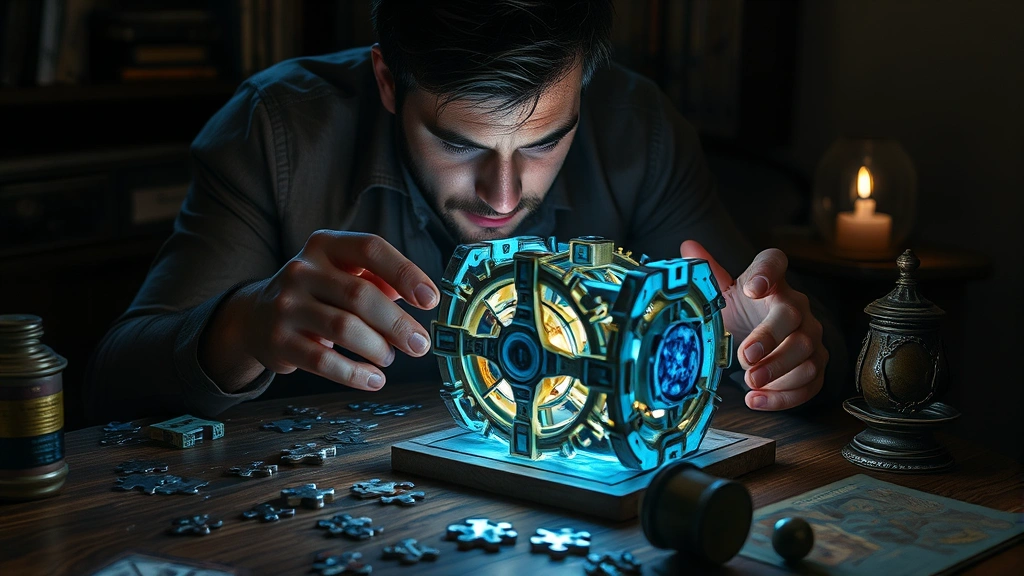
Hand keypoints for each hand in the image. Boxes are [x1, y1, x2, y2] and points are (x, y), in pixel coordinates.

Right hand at [203, 231, 437, 391]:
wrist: (256, 317)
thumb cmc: (317, 293)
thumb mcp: (343, 274)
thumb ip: (380, 280)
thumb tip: (421, 297)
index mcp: (325, 245)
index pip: (370, 249)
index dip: (405, 273)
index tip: (430, 300)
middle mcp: (302, 270)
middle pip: (361, 295)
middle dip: (398, 324)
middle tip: (420, 344)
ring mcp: (286, 305)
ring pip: (344, 328)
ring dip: (378, 348)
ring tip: (390, 358)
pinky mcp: (279, 341)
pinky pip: (324, 361)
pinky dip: (355, 374)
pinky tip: (374, 379)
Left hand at [680, 241, 827, 410]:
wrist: (766, 335)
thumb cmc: (745, 310)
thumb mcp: (724, 293)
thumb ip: (707, 273)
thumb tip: (687, 247)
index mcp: (772, 282)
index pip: (774, 263)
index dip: (766, 272)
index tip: (751, 287)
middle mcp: (797, 306)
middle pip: (793, 319)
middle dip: (770, 340)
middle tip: (745, 358)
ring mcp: (811, 337)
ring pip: (807, 356)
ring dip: (778, 373)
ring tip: (749, 383)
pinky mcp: (815, 365)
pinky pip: (811, 383)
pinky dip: (785, 397)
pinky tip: (757, 400)